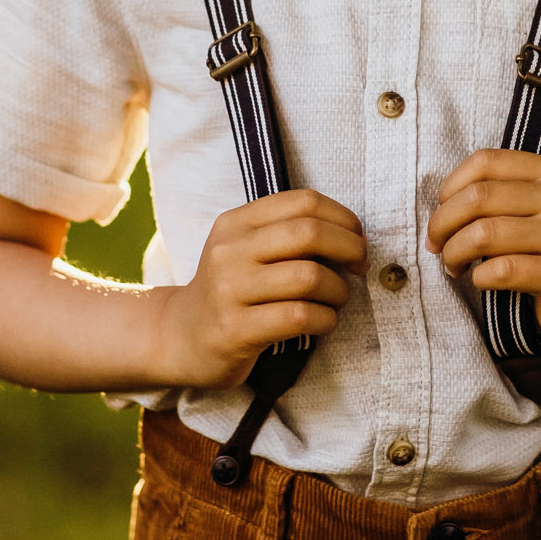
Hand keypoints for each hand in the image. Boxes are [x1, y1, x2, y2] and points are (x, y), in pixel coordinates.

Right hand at [159, 190, 365, 388]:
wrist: (181, 337)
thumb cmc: (231, 290)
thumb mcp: (245, 249)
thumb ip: (286, 234)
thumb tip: (353, 234)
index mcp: (236, 223)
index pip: (303, 202)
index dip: (343, 217)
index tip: (357, 238)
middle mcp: (229, 251)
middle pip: (309, 233)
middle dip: (349, 248)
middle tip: (359, 267)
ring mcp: (229, 291)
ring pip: (309, 277)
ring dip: (338, 291)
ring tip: (336, 300)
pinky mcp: (236, 330)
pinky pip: (299, 317)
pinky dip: (325, 319)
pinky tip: (323, 322)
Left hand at [425, 151, 540, 343]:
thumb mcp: (534, 207)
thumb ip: (496, 194)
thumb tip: (440, 205)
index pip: (486, 162)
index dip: (450, 187)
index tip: (441, 211)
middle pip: (479, 198)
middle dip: (443, 223)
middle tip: (436, 245)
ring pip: (485, 234)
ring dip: (454, 252)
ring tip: (454, 265)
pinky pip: (502, 270)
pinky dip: (478, 277)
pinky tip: (480, 280)